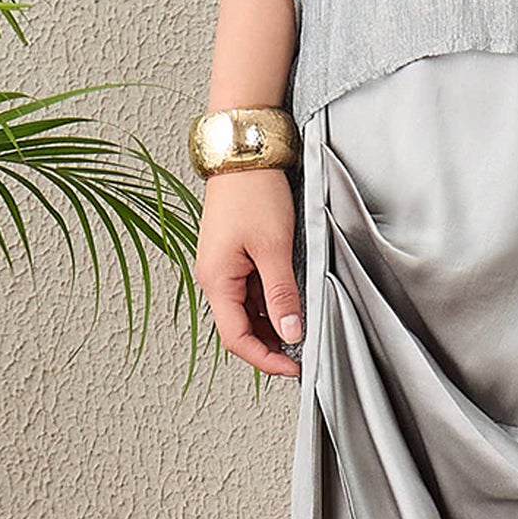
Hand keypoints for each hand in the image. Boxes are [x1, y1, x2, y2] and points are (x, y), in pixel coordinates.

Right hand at [194, 166, 304, 378]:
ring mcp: (224, 265)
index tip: (294, 367)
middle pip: (240, 326)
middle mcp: (214, 276)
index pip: (237, 338)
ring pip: (246, 309)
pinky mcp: (234, 252)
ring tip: (301, 326)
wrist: (244, 151)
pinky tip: (290, 299)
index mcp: (216, 280)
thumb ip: (281, 292)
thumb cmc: (253, 192)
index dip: (266, 358)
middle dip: (270, 343)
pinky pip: (250, 288)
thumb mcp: (274, 246)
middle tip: (303, 351)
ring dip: (271, 322)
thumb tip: (290, 332)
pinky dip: (269, 300)